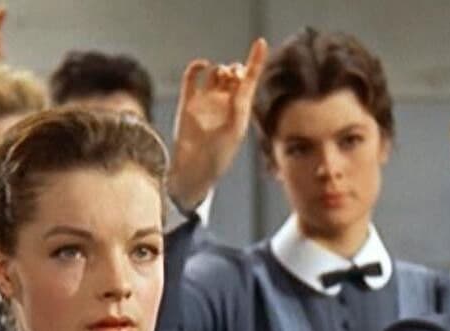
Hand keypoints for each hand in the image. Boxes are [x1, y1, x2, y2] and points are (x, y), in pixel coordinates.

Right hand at [167, 38, 268, 211]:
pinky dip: (198, 67)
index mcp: (241, 109)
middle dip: (236, 69)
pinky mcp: (188, 102)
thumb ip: (240, 104)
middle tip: (234, 76)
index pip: (251, 80)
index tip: (261, 43)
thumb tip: (243, 81)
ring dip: (221, 69)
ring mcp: (206, 101)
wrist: (195, 169)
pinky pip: (193, 77)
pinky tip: (203, 65)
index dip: (256, 61)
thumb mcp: (235, 129)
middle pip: (233, 74)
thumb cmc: (219, 156)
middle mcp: (224, 103)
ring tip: (222, 76)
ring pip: (216, 73)